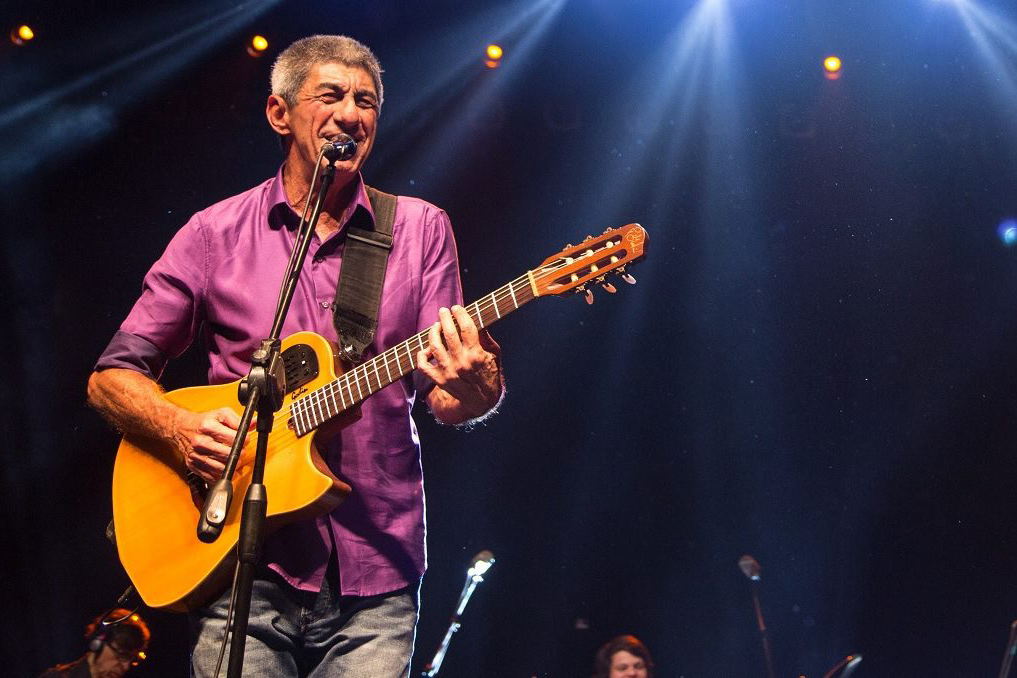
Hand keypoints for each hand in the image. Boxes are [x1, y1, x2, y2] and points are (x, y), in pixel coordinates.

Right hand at [172, 407, 253, 483]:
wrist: (181, 428)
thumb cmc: (204, 421)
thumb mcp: (221, 414)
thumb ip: (238, 420)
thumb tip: (254, 423)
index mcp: (208, 426)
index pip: (233, 438)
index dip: (243, 440)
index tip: (245, 439)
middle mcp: (200, 442)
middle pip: (228, 455)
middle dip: (239, 453)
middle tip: (240, 450)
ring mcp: (196, 455)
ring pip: (221, 469)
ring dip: (232, 465)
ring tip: (233, 458)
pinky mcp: (193, 466)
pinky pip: (212, 477)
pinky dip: (222, 475)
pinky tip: (226, 467)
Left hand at [416, 305, 501, 420]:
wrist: (482, 401)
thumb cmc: (490, 373)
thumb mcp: (494, 354)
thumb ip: (486, 337)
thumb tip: (476, 318)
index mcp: (477, 354)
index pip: (467, 328)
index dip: (460, 314)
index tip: (456, 308)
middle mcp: (462, 362)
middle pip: (449, 334)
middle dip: (445, 318)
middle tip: (443, 311)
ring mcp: (449, 372)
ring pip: (435, 346)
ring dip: (433, 332)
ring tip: (435, 326)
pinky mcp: (440, 380)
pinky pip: (423, 365)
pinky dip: (421, 355)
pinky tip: (426, 349)